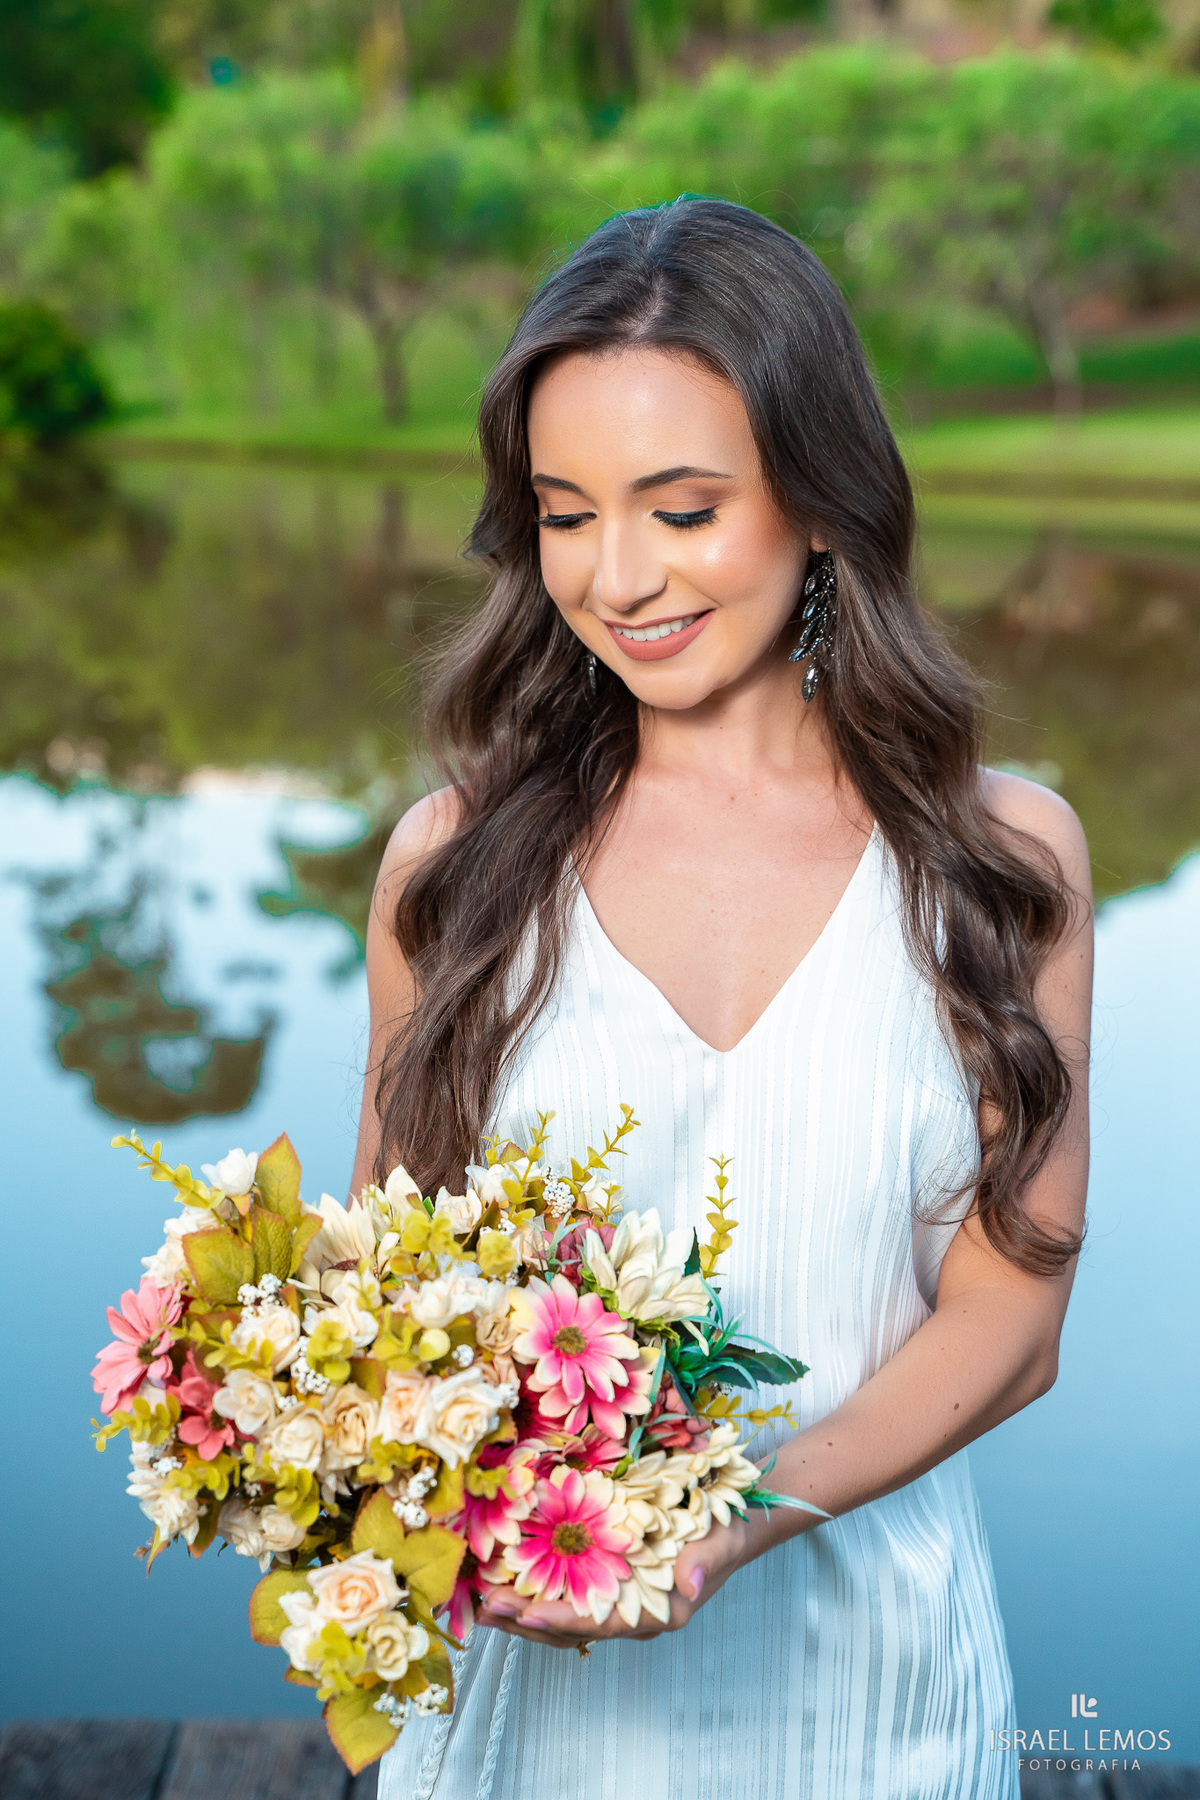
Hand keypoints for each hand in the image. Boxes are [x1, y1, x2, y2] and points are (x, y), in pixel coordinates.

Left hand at [475, 1506, 788, 1650]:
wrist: (736, 1523)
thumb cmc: (727, 1533)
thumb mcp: (721, 1543)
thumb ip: (704, 1562)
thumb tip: (689, 1585)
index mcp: (656, 1613)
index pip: (598, 1623)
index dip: (559, 1621)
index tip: (523, 1613)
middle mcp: (630, 1612)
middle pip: (569, 1628)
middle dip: (525, 1621)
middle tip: (482, 1610)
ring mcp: (617, 1598)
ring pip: (562, 1615)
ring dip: (522, 1611)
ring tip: (481, 1603)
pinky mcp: (609, 1579)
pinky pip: (567, 1592)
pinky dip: (537, 1590)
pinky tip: (508, 1578)